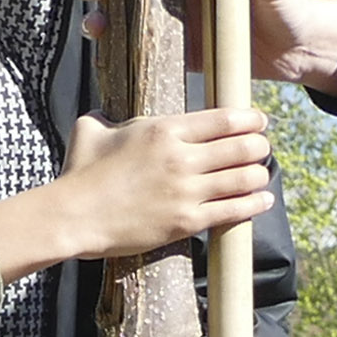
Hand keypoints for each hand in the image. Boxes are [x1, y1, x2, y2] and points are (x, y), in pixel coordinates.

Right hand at [0, 102, 271, 273]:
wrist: (73, 215)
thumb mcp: (92, 129)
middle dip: (259, 146)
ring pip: (243, 179)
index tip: (259, 121)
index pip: (224, 119)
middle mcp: (181, 158)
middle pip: (241, 147)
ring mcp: (186, 191)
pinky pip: (232, 211)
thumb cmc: (79, 172)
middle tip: (263, 148)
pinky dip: (253, 205)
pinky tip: (263, 200)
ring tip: (262, 174)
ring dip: (259, 175)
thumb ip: (109, 117)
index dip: (250, 119)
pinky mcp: (186, 221)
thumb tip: (108, 115)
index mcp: (164, 130)